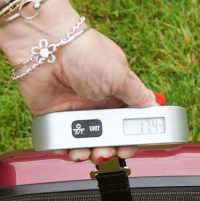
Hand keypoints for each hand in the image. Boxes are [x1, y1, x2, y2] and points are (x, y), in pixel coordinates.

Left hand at [0, 0, 161, 163]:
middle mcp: (95, 104)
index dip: (129, 138)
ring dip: (87, 153)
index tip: (128, 148)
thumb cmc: (84, 53)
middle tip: (106, 152)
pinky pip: (60, 140)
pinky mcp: (53, 117)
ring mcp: (73, 111)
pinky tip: (68, 149)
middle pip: (106, 138)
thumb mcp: (119, 75)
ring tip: (86, 153)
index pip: (127, 123)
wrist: (46, 47)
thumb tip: (153, 106)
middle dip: (108, 150)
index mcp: (115, 93)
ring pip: (84, 143)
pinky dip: (64, 149)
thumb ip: (137, 95)